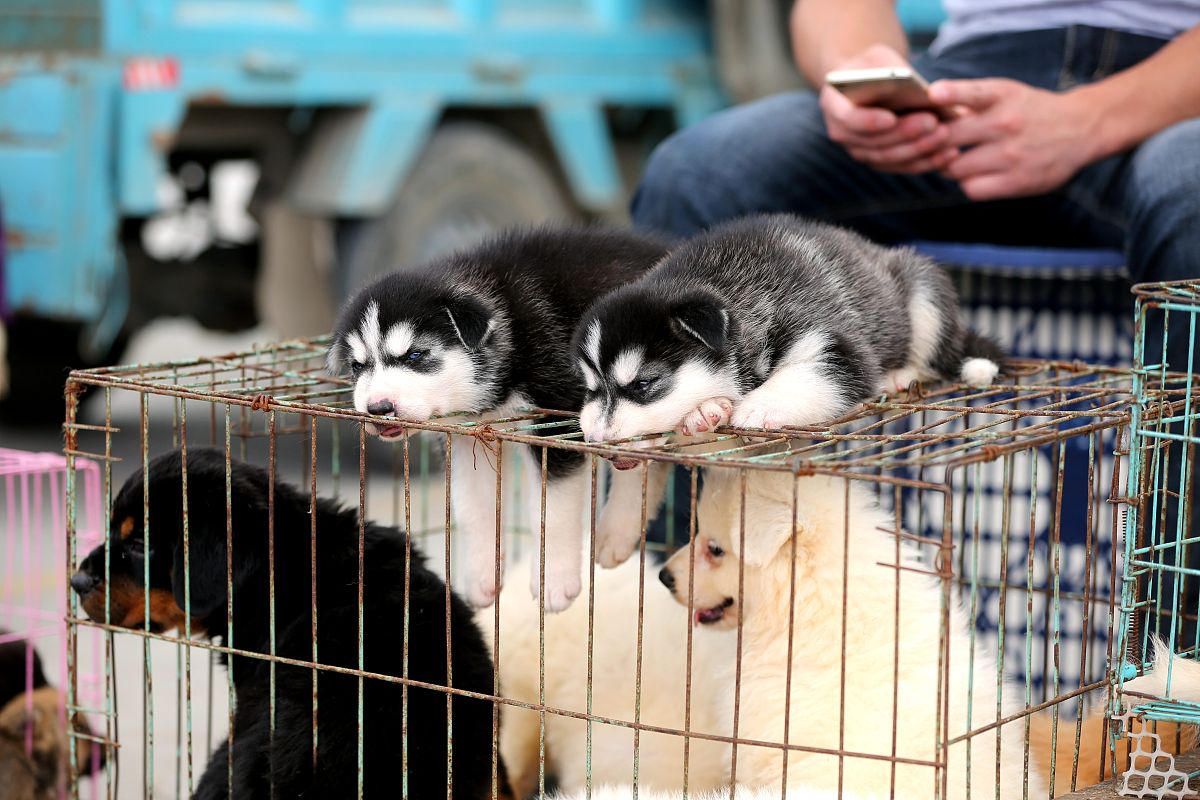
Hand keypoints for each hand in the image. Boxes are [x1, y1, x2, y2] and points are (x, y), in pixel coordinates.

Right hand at [820, 44, 958, 173]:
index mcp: (833, 105)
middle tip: (933, 122)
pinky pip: (903, 166)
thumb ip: (890, 72)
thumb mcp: (878, 58)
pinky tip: (949, 153)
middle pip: (873, 142)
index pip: (847, 118)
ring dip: (919, 149)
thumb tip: (919, 93)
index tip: (891, 118)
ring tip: (945, 135)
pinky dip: (926, 161)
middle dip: (905, 134)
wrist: (867, 82)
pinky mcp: (880, 161)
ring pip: (889, 158)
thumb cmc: (874, 65)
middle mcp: (842, 134)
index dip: (868, 121)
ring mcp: (860, 151)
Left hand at [930, 78, 1103, 199]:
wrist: (1081, 129)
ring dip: (950, 167)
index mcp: (1004, 96)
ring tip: (956, 160)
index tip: (933, 94)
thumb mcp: (1007, 93)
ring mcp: (1012, 154)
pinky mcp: (1017, 181)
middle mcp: (1007, 123)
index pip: (974, 92)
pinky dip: (968, 184)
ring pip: (955, 168)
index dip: (952, 93)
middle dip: (933, 143)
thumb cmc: (1030, 110)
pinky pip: (972, 189)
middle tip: (929, 146)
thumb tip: (925, 109)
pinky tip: (976, 174)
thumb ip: (969, 100)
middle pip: (949, 138)